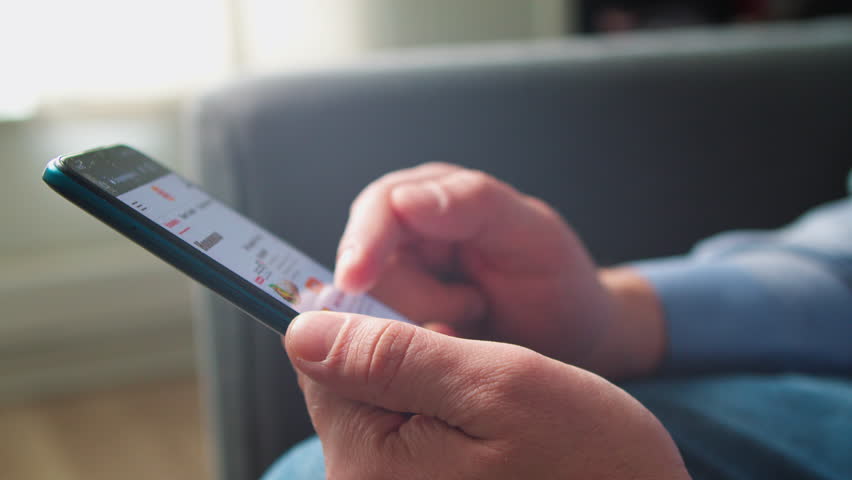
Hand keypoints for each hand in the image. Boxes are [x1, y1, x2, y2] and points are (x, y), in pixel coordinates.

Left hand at [285, 311, 688, 479]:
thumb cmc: (587, 460)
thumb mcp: (492, 385)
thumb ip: (391, 356)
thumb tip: (302, 329)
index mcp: (371, 466)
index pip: (322, 364)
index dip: (367, 319)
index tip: (424, 311)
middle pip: (350, 387)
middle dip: (405, 356)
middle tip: (475, 364)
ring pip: (382, 405)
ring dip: (429, 382)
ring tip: (489, 400)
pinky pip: (409, 433)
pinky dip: (442, 410)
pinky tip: (486, 422)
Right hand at [335, 163, 663, 377]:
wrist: (569, 336)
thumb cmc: (554, 278)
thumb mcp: (531, 234)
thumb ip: (474, 203)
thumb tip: (403, 199)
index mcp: (434, 193)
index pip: (377, 208)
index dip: (363, 243)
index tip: (356, 280)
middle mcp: (404, 233)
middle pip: (365, 268)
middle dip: (413, 299)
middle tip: (472, 308)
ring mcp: (397, 283)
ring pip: (368, 311)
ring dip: (420, 326)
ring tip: (474, 317)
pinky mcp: (395, 326)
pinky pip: (379, 344)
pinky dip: (416, 352)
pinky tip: (456, 340)